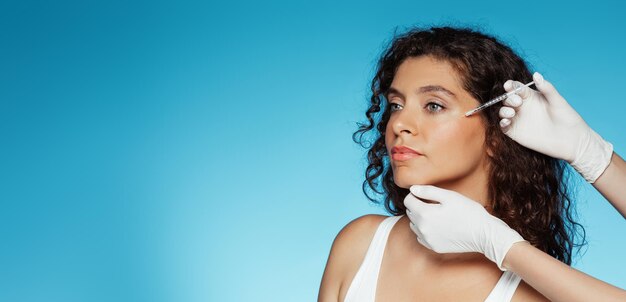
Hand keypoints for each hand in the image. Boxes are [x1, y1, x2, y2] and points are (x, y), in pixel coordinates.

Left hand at [403, 185, 524, 270]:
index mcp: (424, 214)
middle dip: (417, 205)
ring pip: (414, 225)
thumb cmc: (469, 212)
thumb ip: (428, 191)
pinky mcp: (434, 247)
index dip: (415, 194)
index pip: (408, 201)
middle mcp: (422, 229)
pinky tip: (437, 226)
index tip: (424, 193)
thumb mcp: (449, 196)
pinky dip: (425, 230)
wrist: (484, 234)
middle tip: (433, 202)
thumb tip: (413, 189)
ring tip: (435, 214)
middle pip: (410, 213)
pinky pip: (421, 237)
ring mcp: (428, 240)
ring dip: (419, 218)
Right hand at [499, 72, 612, 182]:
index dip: (511, 85)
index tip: (509, 85)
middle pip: (507, 99)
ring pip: (503, 111)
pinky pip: (503, 126)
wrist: (572, 141)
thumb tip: (536, 74)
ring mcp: (518, 119)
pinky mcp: (515, 132)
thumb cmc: (567, 119)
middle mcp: (523, 107)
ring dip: (503, 110)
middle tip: (517, 102)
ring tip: (511, 113)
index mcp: (531, 97)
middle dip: (508, 98)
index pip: (516, 88)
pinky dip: (502, 123)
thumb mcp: (558, 101)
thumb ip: (546, 88)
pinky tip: (507, 122)